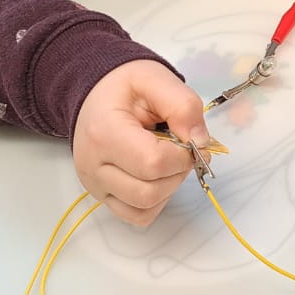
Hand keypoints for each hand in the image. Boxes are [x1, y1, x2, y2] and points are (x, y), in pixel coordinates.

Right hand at [72, 60, 208, 226]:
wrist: (96, 92)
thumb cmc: (125, 85)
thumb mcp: (156, 79)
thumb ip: (183, 106)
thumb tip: (201, 142)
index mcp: (103, 133)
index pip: (152, 164)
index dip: (183, 157)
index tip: (192, 140)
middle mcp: (93, 166)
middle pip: (149, 193)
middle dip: (178, 174)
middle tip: (183, 150)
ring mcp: (94, 185)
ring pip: (144, 209)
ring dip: (168, 189)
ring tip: (168, 160)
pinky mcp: (101, 196)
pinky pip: (136, 215)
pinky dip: (155, 202)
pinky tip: (157, 176)